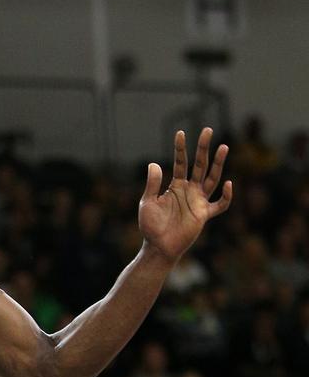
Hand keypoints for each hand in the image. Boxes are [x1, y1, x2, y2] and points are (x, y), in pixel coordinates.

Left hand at [139, 128, 231, 262]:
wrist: (158, 246)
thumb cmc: (151, 225)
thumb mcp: (148, 202)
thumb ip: (153, 184)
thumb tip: (154, 163)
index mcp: (175, 185)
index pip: (180, 162)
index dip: (180, 148)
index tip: (180, 132)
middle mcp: (189, 190)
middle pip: (199, 165)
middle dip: (203, 148)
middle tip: (207, 130)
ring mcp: (198, 201)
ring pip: (212, 179)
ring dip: (218, 164)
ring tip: (223, 147)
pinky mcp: (204, 215)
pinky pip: (220, 205)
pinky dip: (226, 196)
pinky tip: (229, 184)